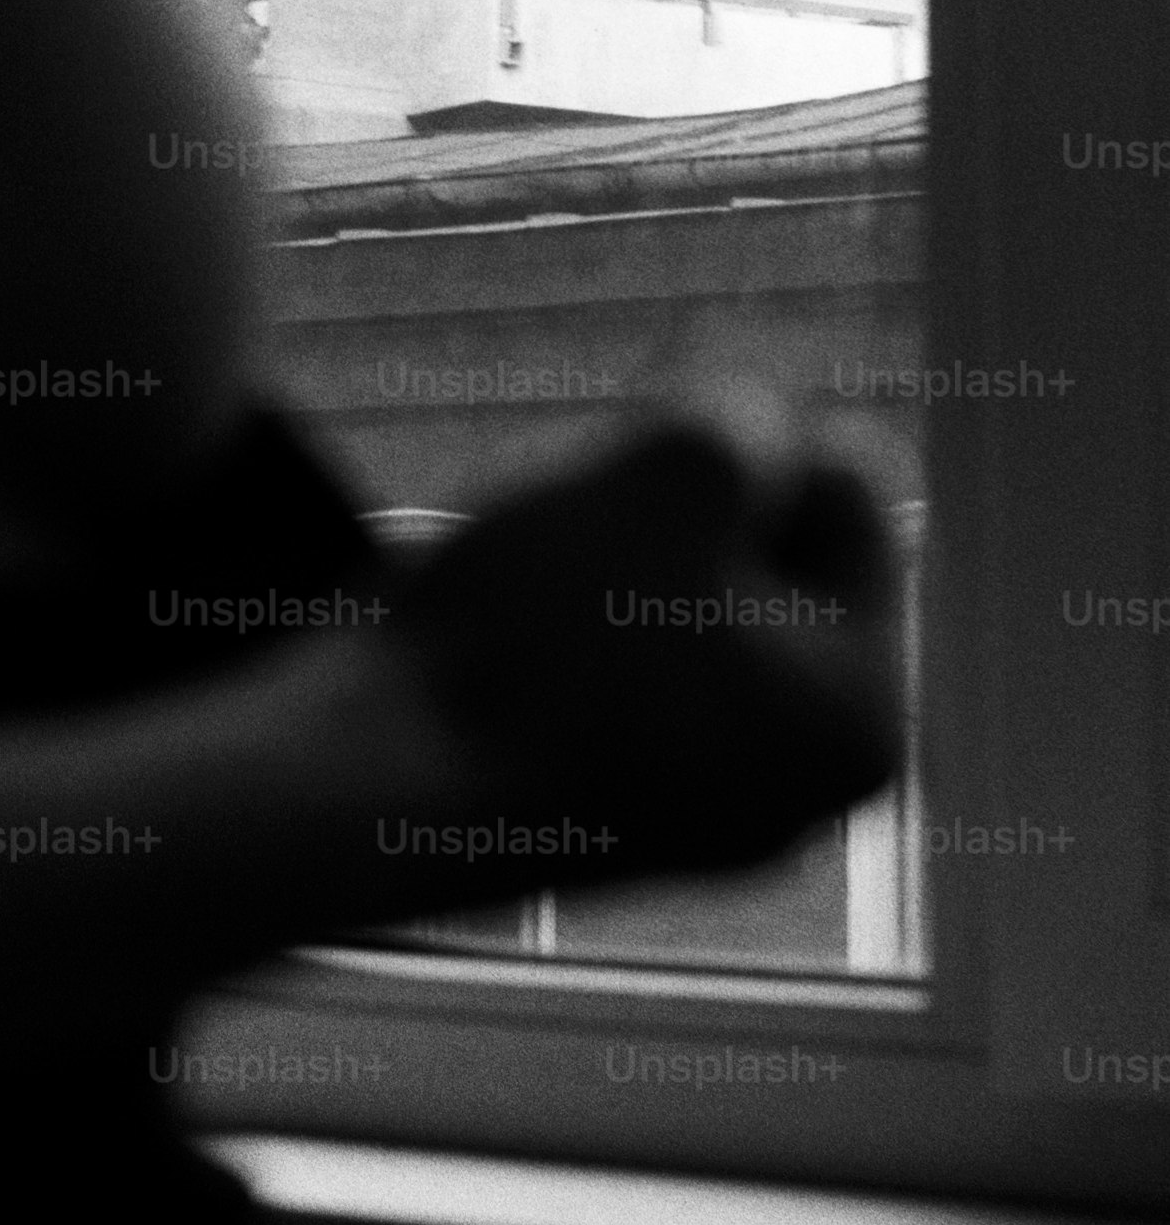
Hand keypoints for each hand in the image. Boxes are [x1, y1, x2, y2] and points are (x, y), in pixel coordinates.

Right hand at [381, 422, 902, 893]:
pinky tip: (496, 605)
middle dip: (684, 491)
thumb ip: (746, 416)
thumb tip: (759, 421)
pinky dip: (564, 612)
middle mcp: (801, 786)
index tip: (644, 425)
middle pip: (773, 550)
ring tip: (528, 550)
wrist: (365, 785)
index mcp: (859, 717)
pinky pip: (611, 664)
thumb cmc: (534, 634)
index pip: (851, 492)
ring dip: (615, 542)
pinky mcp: (597, 808)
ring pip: (682, 599)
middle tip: (586, 491)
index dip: (747, 422)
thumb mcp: (669, 474)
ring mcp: (698, 809)